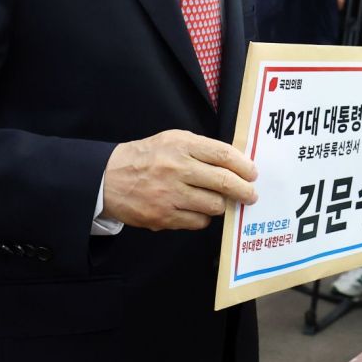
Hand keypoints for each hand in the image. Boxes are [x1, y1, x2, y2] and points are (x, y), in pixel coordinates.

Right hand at [103, 130, 257, 230]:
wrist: (109, 178)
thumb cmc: (147, 157)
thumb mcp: (172, 140)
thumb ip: (201, 149)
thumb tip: (235, 163)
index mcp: (181, 145)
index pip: (222, 154)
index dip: (243, 165)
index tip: (252, 172)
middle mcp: (177, 168)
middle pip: (223, 182)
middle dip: (244, 190)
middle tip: (251, 194)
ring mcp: (170, 194)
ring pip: (214, 205)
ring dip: (222, 205)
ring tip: (221, 201)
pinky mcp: (164, 216)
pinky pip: (198, 221)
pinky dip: (204, 217)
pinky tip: (199, 210)